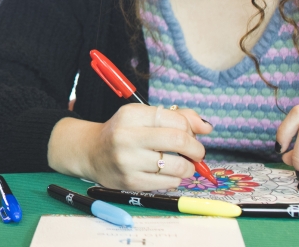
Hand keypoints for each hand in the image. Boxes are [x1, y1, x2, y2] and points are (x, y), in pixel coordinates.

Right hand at [49, 104, 211, 190]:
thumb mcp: (144, 116)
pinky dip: (175, 179)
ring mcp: (128, 162)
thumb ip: (177, 117)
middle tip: (196, 153)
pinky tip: (166, 173)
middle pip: (179, 141)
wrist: (92, 153)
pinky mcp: (131, 182)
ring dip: (188, 167)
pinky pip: (168, 183)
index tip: (190, 135)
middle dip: (196, 149)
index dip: (190, 129)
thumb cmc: (124, 132)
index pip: (176, 120)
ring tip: (182, 165)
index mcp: (131, 115)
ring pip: (177, 166)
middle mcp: (127, 137)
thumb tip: (206, 127)